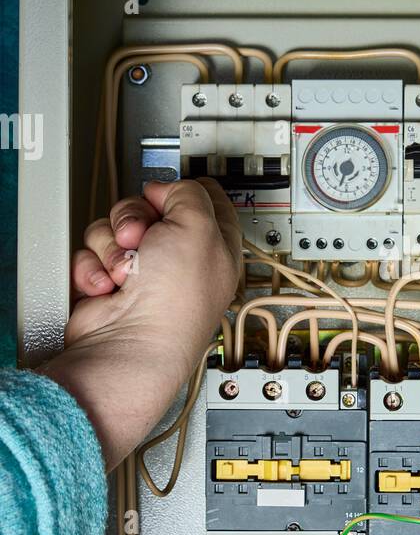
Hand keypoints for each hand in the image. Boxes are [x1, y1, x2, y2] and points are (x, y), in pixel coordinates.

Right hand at [41, 179, 240, 469]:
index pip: (202, 200)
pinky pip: (91, 253)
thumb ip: (187, 193)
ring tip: (125, 272)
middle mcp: (179, 260)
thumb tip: (166, 189)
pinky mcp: (107, 284)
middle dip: (135, 218)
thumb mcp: (198, 225)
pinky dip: (93, 268)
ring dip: (112, 246)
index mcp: (213, 246)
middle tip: (139, 238)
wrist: (129, 344)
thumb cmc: (173, 301)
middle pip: (148, 208)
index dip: (182, 191)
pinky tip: (108, 288)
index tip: (169, 194)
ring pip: (113, 228)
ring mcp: (142, 273)